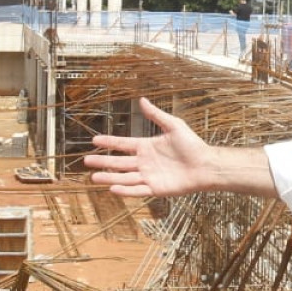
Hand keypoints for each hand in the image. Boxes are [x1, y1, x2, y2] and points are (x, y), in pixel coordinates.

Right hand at [85, 97, 213, 197]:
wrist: (206, 165)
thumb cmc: (192, 145)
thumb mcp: (173, 125)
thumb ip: (156, 115)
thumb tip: (142, 100)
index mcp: (146, 146)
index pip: (123, 144)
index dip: (109, 142)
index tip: (94, 140)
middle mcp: (145, 162)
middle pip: (119, 162)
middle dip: (102, 161)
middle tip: (86, 160)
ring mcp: (149, 176)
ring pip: (124, 177)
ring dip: (109, 177)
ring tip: (93, 177)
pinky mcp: (155, 189)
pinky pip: (137, 190)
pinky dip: (125, 190)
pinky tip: (112, 188)